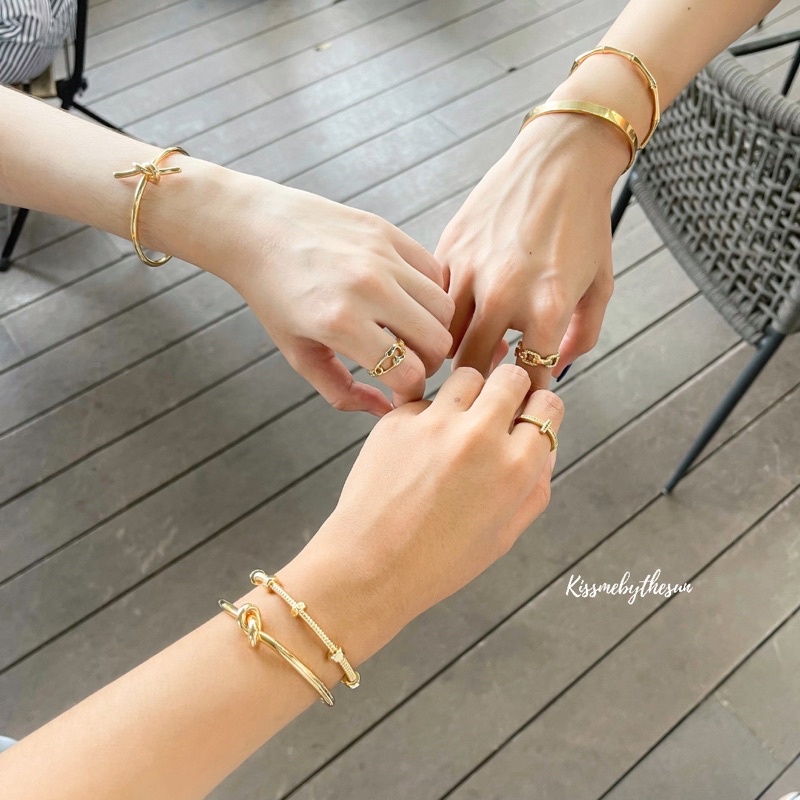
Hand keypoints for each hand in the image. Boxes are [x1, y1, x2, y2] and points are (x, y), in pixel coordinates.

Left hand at [223, 181, 453, 415]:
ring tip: (407, 333)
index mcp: (340, 323)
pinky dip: (427, 294)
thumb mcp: (299, 354)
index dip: (410, 392)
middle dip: (427, 364)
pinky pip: (435, 273)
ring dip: (432, 329)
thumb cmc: (274, 296)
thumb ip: (342, 391)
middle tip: (407, 364)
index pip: (409, 373)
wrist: (256, 229)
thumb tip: (386, 411)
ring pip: (444, 308)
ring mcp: (382, 256)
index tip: (400, 392)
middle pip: (437, 343)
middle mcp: (368, 287)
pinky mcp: (388, 233)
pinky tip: (403, 300)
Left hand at [287, 364, 563, 653]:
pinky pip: (425, 399)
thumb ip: (535, 485)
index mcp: (516, 467)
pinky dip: (427, 416)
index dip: (539, 411)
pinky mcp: (397, 419)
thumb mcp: (506, 534)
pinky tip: (417, 449)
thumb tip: (544, 445)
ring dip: (469, 394)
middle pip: (511, 377)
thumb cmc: (440, 561)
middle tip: (494, 413)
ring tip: (455, 428)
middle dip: (509, 390)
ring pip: (468, 375)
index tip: (526, 419)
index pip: (549, 405)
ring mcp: (435, 423)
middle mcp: (480, 436)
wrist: (371, 568)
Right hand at [436, 113, 624, 390]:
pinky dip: (444, 316)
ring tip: (472, 352)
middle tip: (486, 389)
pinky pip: (435, 301)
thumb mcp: (601, 285)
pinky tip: (462, 314)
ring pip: (443, 337)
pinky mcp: (448, 251)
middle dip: (480, 386)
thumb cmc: (584, 223)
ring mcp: (470, 270)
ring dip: (455, 352)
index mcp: (547, 305)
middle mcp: (503, 292)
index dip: (523, 400)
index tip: (520, 406)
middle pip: (473, 367)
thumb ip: (582, 336)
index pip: (526, 378)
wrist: (558, 160)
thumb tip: (555, 368)